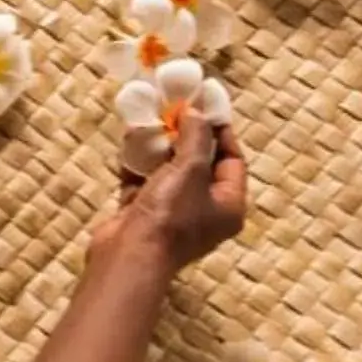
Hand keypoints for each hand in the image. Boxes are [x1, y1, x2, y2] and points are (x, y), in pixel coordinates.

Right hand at [113, 115, 246, 267]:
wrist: (128, 255)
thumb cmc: (170, 215)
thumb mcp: (191, 169)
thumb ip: (196, 137)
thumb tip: (196, 113)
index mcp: (229, 205)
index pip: (232, 160)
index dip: (220, 131)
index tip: (205, 106)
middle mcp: (205, 212)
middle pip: (200, 165)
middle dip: (185, 137)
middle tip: (175, 110)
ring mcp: (173, 215)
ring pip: (169, 172)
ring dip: (159, 148)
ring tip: (150, 120)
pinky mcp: (144, 216)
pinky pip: (145, 183)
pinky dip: (138, 164)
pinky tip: (130, 141)